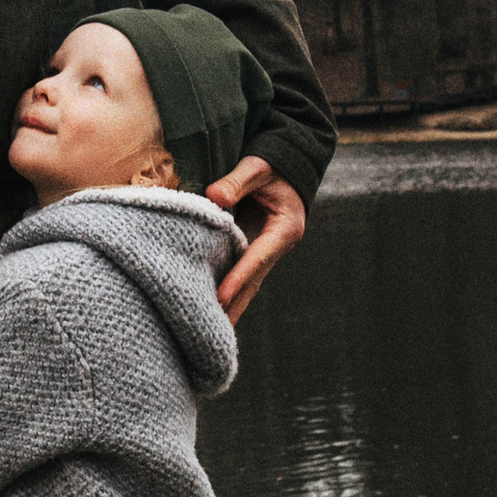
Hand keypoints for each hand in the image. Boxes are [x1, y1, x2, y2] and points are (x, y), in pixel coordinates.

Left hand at [209, 159, 305, 320]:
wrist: (287, 164)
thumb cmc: (273, 164)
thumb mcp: (258, 167)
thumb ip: (237, 181)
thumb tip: (214, 196)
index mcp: (284, 228)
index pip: (259, 257)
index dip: (239, 277)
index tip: (221, 297)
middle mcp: (277, 244)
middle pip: (254, 280)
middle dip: (235, 305)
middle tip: (214, 332)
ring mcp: (266, 249)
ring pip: (247, 282)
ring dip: (231, 304)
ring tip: (209, 330)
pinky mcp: (254, 248)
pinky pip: (239, 273)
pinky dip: (227, 290)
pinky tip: (210, 307)